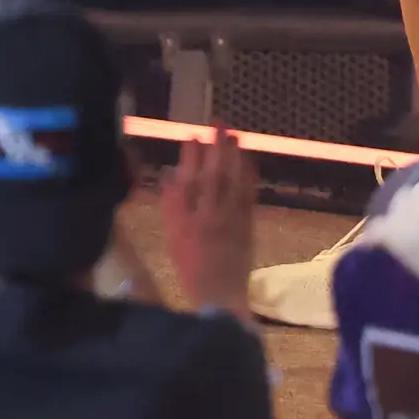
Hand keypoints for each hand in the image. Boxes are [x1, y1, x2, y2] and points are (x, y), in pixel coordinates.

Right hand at [159, 129, 258, 314]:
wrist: (218, 295)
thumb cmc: (190, 267)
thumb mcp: (171, 238)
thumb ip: (170, 207)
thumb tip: (170, 177)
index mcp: (185, 220)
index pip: (187, 180)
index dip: (189, 157)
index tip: (191, 136)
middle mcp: (208, 216)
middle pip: (212, 175)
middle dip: (215, 146)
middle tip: (218, 123)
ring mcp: (230, 219)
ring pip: (233, 182)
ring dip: (234, 156)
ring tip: (234, 135)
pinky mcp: (247, 225)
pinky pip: (249, 195)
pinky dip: (248, 176)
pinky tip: (249, 161)